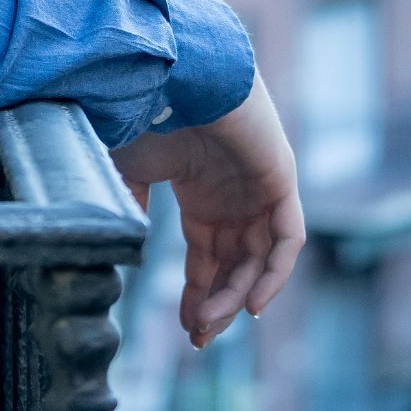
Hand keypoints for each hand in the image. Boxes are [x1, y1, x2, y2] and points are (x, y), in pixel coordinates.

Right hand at [109, 75, 304, 348]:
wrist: (173, 72)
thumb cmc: (148, 110)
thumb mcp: (128, 170)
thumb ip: (130, 208)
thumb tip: (123, 246)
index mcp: (201, 192)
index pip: (208, 255)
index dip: (198, 294)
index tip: (187, 330)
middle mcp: (234, 194)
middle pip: (235, 264)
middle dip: (217, 303)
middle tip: (199, 339)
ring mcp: (259, 186)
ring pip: (259, 258)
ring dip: (237, 293)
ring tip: (214, 322)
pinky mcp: (280, 178)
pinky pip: (288, 238)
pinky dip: (274, 273)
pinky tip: (251, 302)